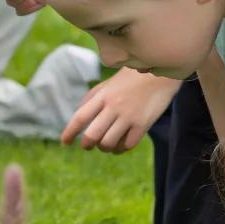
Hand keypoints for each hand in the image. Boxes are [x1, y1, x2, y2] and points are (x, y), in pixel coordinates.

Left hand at [61, 68, 180, 152]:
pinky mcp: (143, 124)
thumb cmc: (131, 79)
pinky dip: (120, 148)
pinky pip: (127, 145)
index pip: (80, 117)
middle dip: (86, 144)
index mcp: (102, 95)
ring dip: (104, 148)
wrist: (160, 74)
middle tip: (86, 146)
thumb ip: (93, 97)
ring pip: (108, 143)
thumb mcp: (108, 84)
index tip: (64, 142)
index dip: (69, 131)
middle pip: (92, 135)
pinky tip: (120, 145)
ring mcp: (129, 116)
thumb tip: (77, 114)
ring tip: (106, 145)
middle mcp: (113, 106)